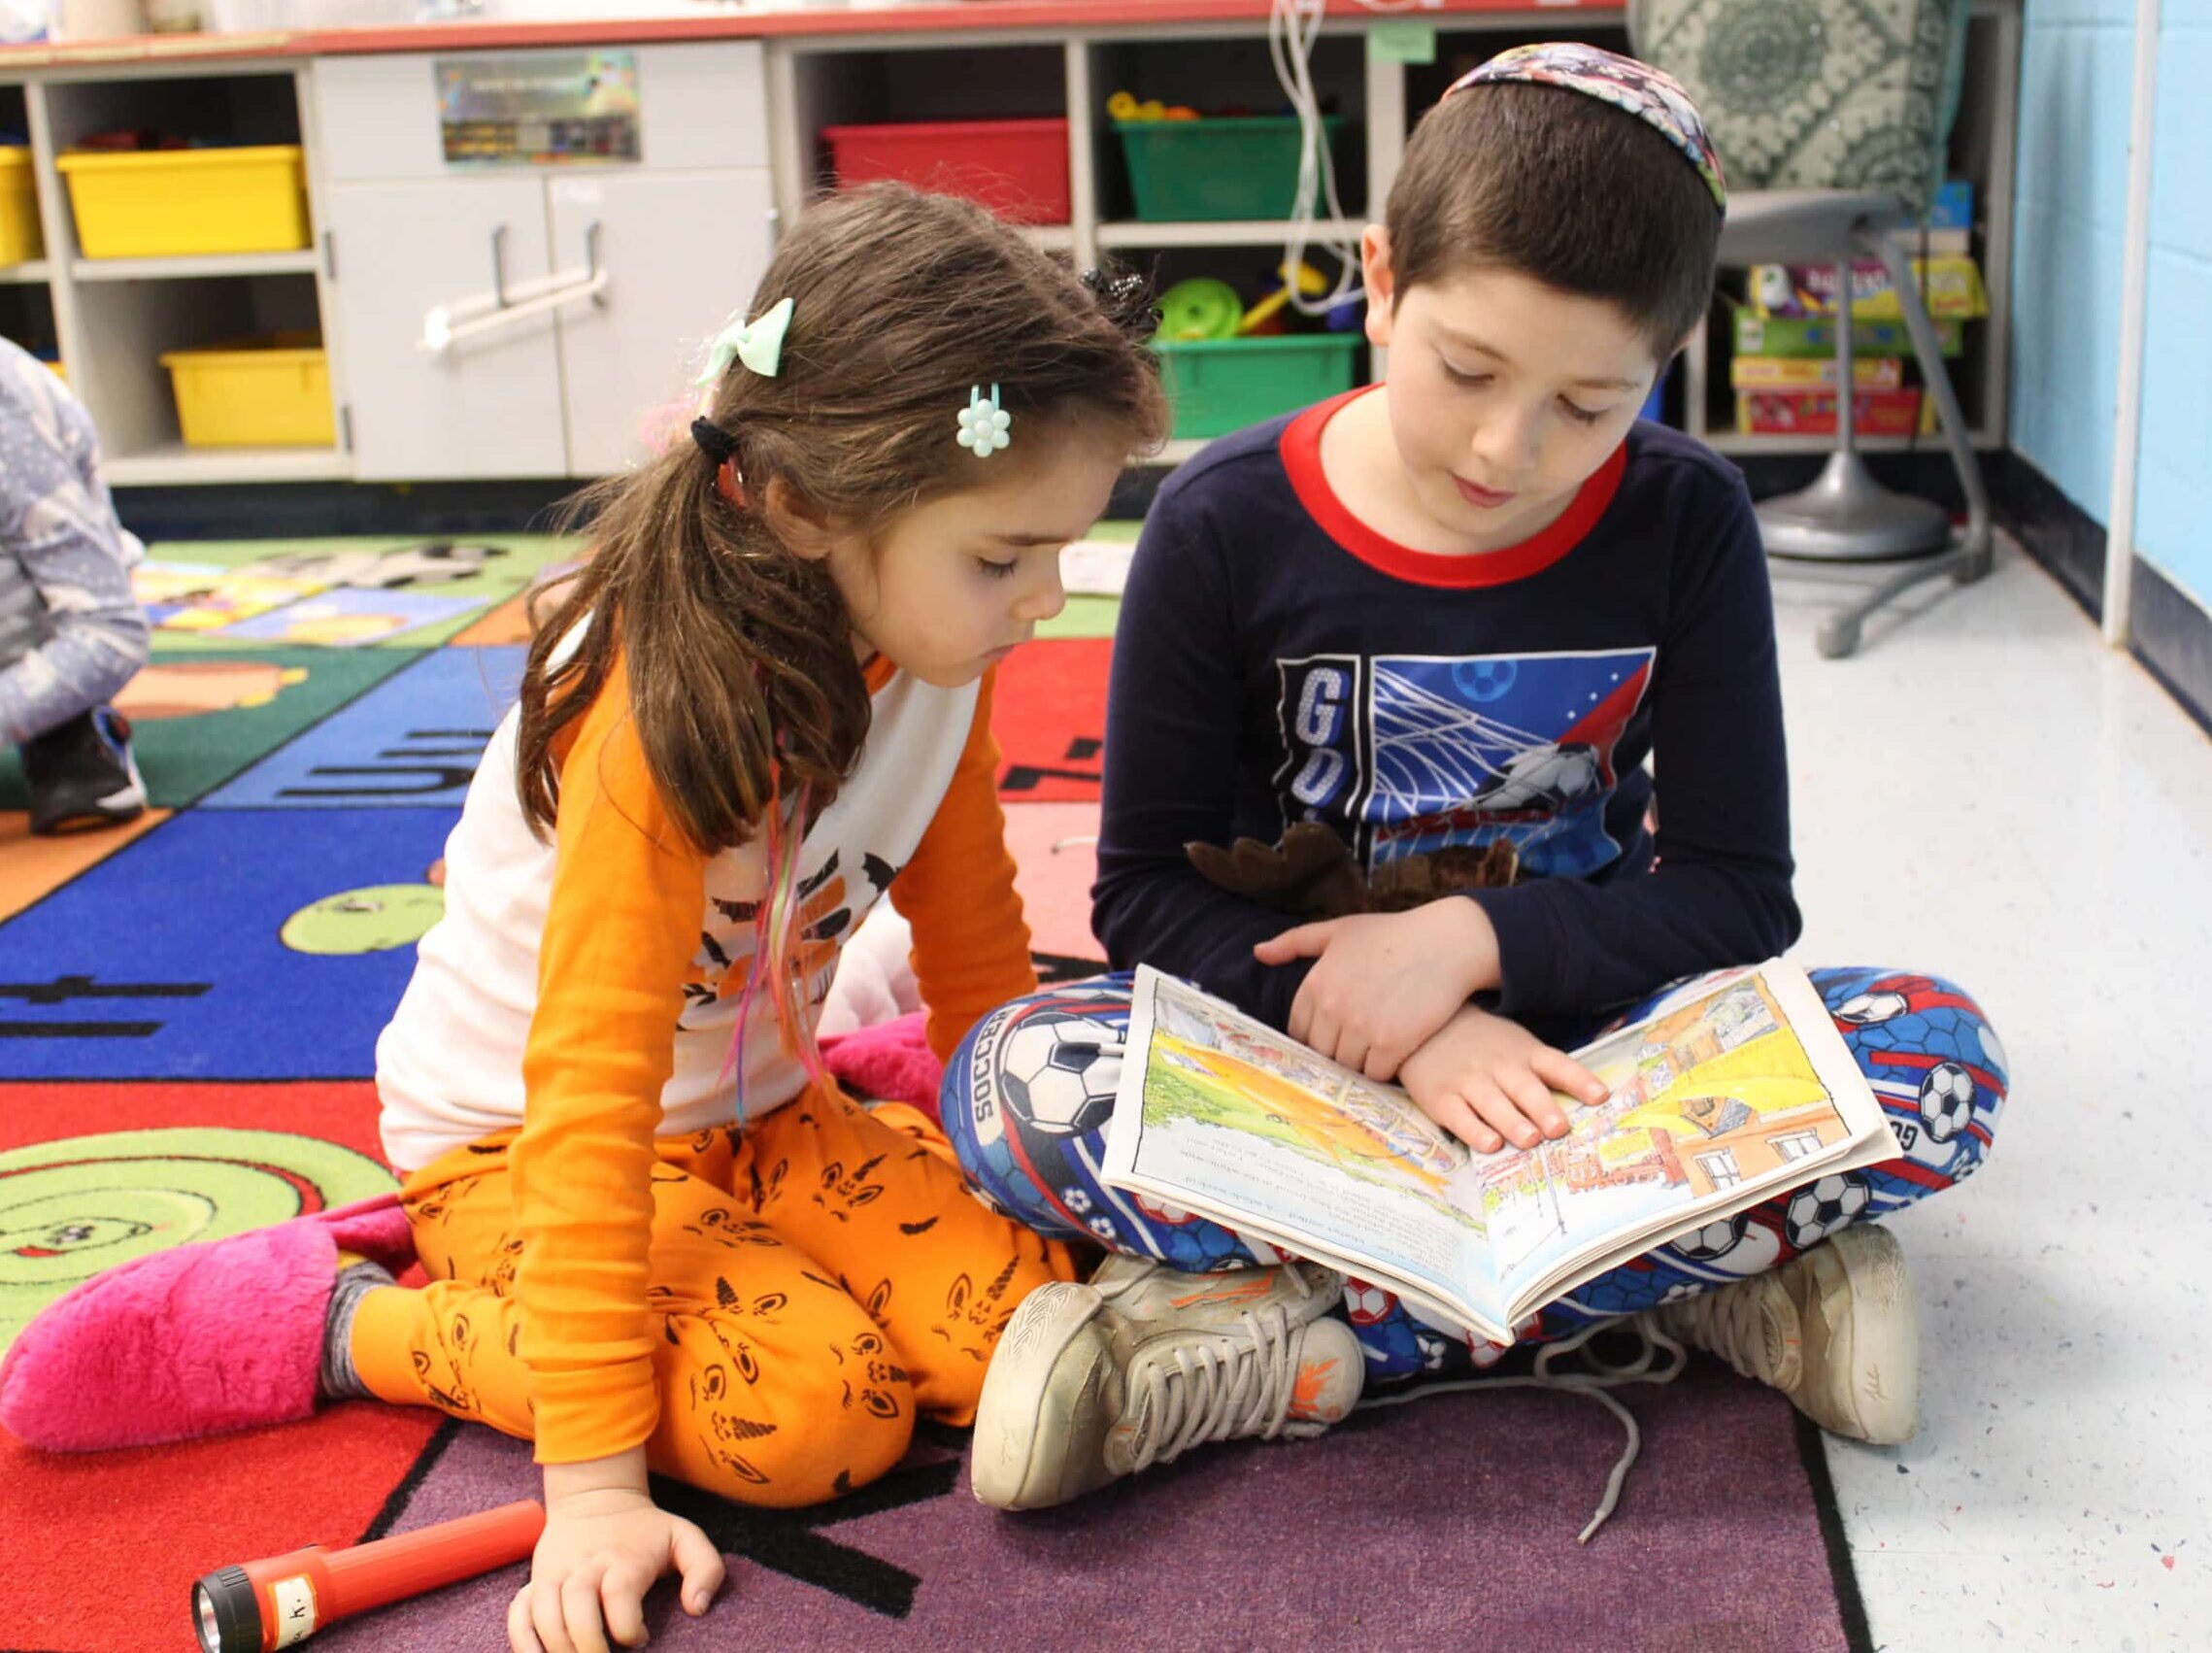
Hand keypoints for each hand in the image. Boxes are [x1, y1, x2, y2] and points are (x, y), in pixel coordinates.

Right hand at [509, 1477, 723, 1652]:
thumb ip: (705, 1569)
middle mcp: (585, 1567)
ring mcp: (555, 1575)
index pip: (619, 1595)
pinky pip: (518, 1614)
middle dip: (588, 1646)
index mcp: (624, 1559)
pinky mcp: (535, 1582)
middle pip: (576, 1609)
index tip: (641, 1639)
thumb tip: (697, 1609)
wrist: (596, 1498)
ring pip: (544, 1614)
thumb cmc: (645, 1531)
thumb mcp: (685, 1538)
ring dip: (556, 1649)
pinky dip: (522, 1642)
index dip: (629, 1627)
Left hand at [1253, 898, 1500, 1080]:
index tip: (1335, 1031)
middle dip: (1336, 1049)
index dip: (1316, 1034)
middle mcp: (1333, 1007)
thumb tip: (1258, 952)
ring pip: (1347, 1066)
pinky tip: (1394, 1052)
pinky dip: (1382, 1069)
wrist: (1445, 943)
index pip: (1299, 1031)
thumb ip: (1295, 942)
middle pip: (1321, 1052)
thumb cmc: (1392, 934)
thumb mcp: (1339, 930)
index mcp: (1316, 983)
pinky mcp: (1392, 1043)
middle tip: (1359, 1039)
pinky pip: (1375, 1074)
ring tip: (1376, 1045)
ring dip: (1359, 1061)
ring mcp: (1362, 1027)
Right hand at [1398, 1004, 1608, 1153]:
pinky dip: (1475, 1131)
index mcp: (1524, 1052)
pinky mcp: (1441, 1098)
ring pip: (1493, 1103)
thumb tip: (1586, 1105)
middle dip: (1543, 1107)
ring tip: (1530, 1140)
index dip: (1579, 1080)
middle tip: (1558, 1128)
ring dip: (1513, 1122)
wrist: (1424, 1025)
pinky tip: (1490, 1144)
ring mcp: (1468, 1081)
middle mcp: (1499, 1066)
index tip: (1601, 1096)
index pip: (1556, 1064)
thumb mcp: (1516, 1045)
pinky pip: (1460, 1117)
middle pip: (1524, 1087)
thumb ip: (1544, 1071)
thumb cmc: (1482, 1043)